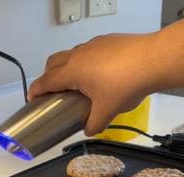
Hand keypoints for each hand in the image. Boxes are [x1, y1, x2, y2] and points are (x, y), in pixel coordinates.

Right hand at [28, 33, 156, 134]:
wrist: (152, 60)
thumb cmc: (125, 85)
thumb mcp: (107, 111)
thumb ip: (94, 124)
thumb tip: (88, 129)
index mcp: (72, 71)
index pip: (45, 81)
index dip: (35, 91)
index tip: (31, 99)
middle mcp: (78, 55)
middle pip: (52, 63)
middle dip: (47, 76)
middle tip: (53, 91)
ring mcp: (92, 45)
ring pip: (70, 55)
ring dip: (66, 68)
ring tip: (77, 84)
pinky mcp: (106, 40)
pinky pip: (87, 51)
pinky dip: (84, 62)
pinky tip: (99, 74)